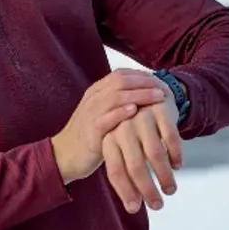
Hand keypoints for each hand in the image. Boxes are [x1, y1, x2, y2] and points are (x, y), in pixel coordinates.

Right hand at [50, 69, 168, 184]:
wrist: (64, 154)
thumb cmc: (89, 135)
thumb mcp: (102, 114)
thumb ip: (118, 103)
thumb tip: (143, 96)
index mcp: (96, 92)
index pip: (121, 75)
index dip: (142, 76)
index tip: (160, 80)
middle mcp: (93, 98)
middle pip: (120, 81)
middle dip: (145, 82)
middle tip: (164, 88)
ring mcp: (90, 113)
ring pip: (115, 96)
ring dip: (139, 94)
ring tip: (158, 96)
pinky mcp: (90, 131)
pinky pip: (106, 118)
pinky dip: (121, 112)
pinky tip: (135, 111)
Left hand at [103, 80, 182, 213]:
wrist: (146, 91)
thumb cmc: (133, 128)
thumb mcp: (122, 144)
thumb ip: (125, 170)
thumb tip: (133, 206)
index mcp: (110, 138)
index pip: (115, 170)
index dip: (125, 191)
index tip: (134, 209)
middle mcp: (123, 128)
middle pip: (135, 166)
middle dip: (147, 189)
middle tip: (157, 206)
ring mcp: (142, 119)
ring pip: (155, 154)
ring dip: (164, 176)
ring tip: (170, 190)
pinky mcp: (160, 111)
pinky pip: (171, 138)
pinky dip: (176, 154)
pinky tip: (178, 165)